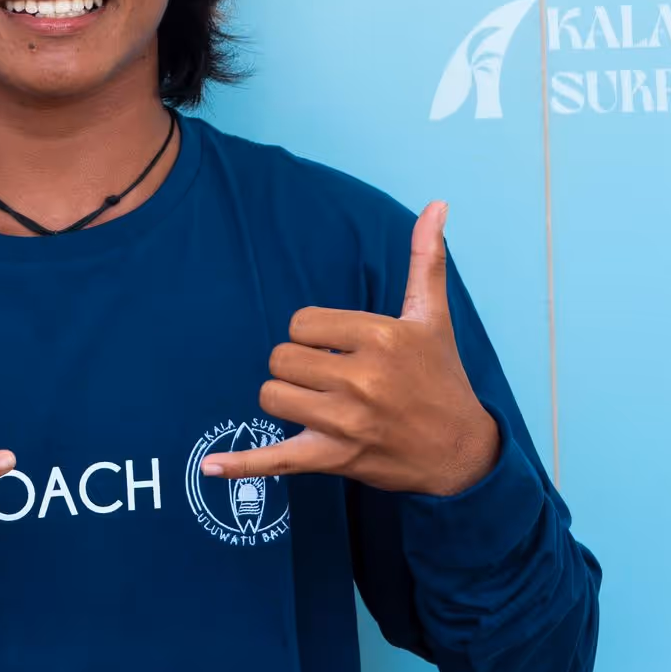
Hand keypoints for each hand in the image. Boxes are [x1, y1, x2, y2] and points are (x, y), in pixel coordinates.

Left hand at [202, 202, 498, 495]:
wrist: (460, 451)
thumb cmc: (441, 376)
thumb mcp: (432, 316)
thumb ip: (426, 258)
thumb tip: (436, 204)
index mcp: (380, 337)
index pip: (301, 322)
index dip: (312, 333)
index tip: (338, 345)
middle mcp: (361, 379)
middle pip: (281, 359)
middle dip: (297, 364)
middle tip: (329, 374)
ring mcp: (346, 423)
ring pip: (272, 397)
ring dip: (285, 398)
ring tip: (317, 401)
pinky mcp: (335, 459)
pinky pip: (277, 460)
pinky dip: (243, 464)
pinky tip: (210, 467)